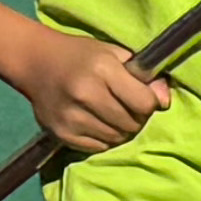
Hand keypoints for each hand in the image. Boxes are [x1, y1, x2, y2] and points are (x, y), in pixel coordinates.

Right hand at [8, 26, 172, 156]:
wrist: (35, 62)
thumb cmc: (81, 56)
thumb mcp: (114, 53)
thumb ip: (143, 74)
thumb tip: (165, 101)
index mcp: (102, 69)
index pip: (143, 103)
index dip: (150, 103)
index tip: (144, 98)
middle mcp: (85, 94)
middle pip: (131, 124)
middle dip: (138, 118)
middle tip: (130, 108)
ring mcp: (71, 117)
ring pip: (116, 138)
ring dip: (122, 130)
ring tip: (115, 115)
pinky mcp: (61, 133)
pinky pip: (98, 147)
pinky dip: (105, 138)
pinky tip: (99, 123)